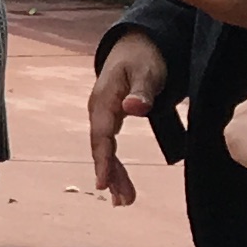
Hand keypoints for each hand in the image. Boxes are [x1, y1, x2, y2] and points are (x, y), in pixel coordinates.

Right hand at [86, 38, 166, 203]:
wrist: (137, 45)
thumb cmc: (143, 58)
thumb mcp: (147, 71)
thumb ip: (142, 91)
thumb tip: (132, 108)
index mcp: (104, 99)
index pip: (101, 134)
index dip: (102, 159)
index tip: (102, 183)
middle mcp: (98, 110)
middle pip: (101, 147)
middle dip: (110, 174)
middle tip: (123, 201)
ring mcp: (103, 116)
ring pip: (105, 150)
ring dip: (113, 175)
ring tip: (124, 201)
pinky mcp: (111, 120)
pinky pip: (109, 146)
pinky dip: (114, 165)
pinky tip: (120, 184)